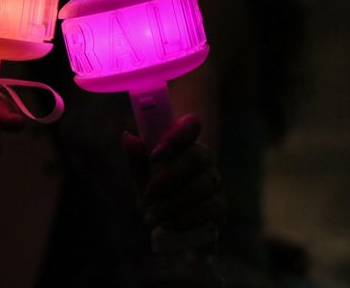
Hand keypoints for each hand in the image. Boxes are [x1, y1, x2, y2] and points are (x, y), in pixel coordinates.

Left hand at [122, 115, 225, 230]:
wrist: (172, 225)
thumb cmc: (157, 192)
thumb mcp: (143, 177)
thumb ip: (137, 159)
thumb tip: (128, 138)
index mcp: (185, 142)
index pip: (190, 124)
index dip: (175, 137)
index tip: (154, 156)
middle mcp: (204, 157)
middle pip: (196, 156)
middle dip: (169, 177)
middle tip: (149, 193)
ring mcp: (215, 180)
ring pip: (199, 186)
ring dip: (171, 203)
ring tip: (153, 215)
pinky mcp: (220, 204)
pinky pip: (207, 209)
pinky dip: (183, 218)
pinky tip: (168, 223)